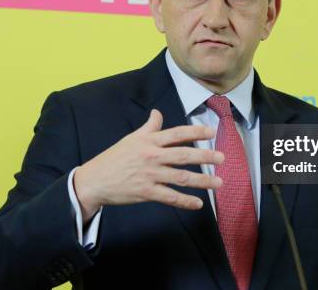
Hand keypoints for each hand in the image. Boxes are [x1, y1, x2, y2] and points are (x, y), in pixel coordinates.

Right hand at [73, 109, 223, 221]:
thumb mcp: (131, 138)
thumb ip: (149, 127)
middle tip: (222, 158)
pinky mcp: (146, 192)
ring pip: (182, 177)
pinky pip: (171, 197)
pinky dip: (186, 201)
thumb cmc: (114, 158)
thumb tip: (157, 113)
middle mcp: (152, 156)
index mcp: (149, 141)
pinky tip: (199, 203)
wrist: (95, 181)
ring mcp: (150, 175)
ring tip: (219, 182)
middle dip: (205, 156)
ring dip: (203, 180)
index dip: (196, 131)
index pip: (177, 133)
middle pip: (184, 155)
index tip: (212, 131)